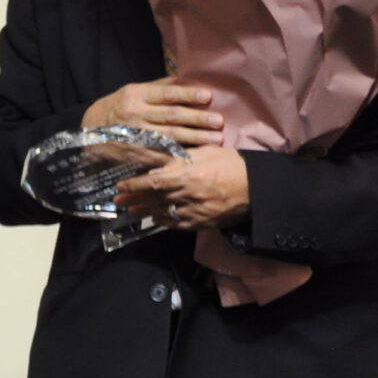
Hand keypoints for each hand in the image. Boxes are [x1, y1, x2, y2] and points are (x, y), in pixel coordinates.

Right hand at [83, 77, 224, 147]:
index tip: (208, 96)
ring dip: (195, 138)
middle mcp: (135, 114)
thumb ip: (157, 87)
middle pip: (171, 116)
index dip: (188, 95)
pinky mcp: (135, 153)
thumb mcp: (131, 91)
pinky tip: (196, 155)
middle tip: (218, 121)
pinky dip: (178, 155)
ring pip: (170, 136)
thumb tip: (185, 78)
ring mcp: (135, 135)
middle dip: (197, 119)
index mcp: (136, 95)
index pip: (166, 94)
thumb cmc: (117, 108)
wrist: (89, 131)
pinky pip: (160, 154)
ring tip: (215, 139)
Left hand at [116, 147, 250, 230]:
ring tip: (130, 211)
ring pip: (163, 213)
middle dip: (134, 200)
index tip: (120, 186)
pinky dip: (163, 221)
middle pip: (154, 199)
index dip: (134, 185)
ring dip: (144, 212)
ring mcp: (196, 211)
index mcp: (189, 175)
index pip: (154, 182)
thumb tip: (160, 163)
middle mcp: (189, 195)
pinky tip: (154, 218)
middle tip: (118, 201)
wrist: (259, 188)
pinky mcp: (203, 223)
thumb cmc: (232, 164)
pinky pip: (177, 224)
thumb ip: (181, 159)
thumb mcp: (206, 153)